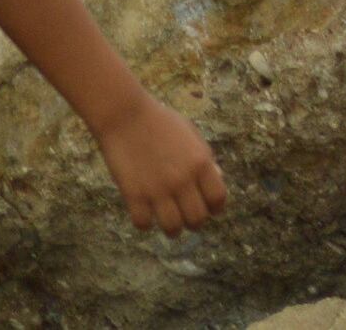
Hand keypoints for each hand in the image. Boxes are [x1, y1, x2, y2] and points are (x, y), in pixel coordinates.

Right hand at [91, 97, 227, 235]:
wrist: (127, 116)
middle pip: (197, 219)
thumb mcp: (193, 137)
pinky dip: (145, 223)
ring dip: (172, 229)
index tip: (209, 209)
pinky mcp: (133, 195)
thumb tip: (216, 181)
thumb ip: (205, 161)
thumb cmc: (162, 123)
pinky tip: (145, 214)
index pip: (218, 199)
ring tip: (169, 223)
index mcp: (202, 164)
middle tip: (187, 218)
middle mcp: (183, 180)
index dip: (215, 208)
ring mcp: (158, 190)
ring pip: (172, 228)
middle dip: (194, 222)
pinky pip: (143, 223)